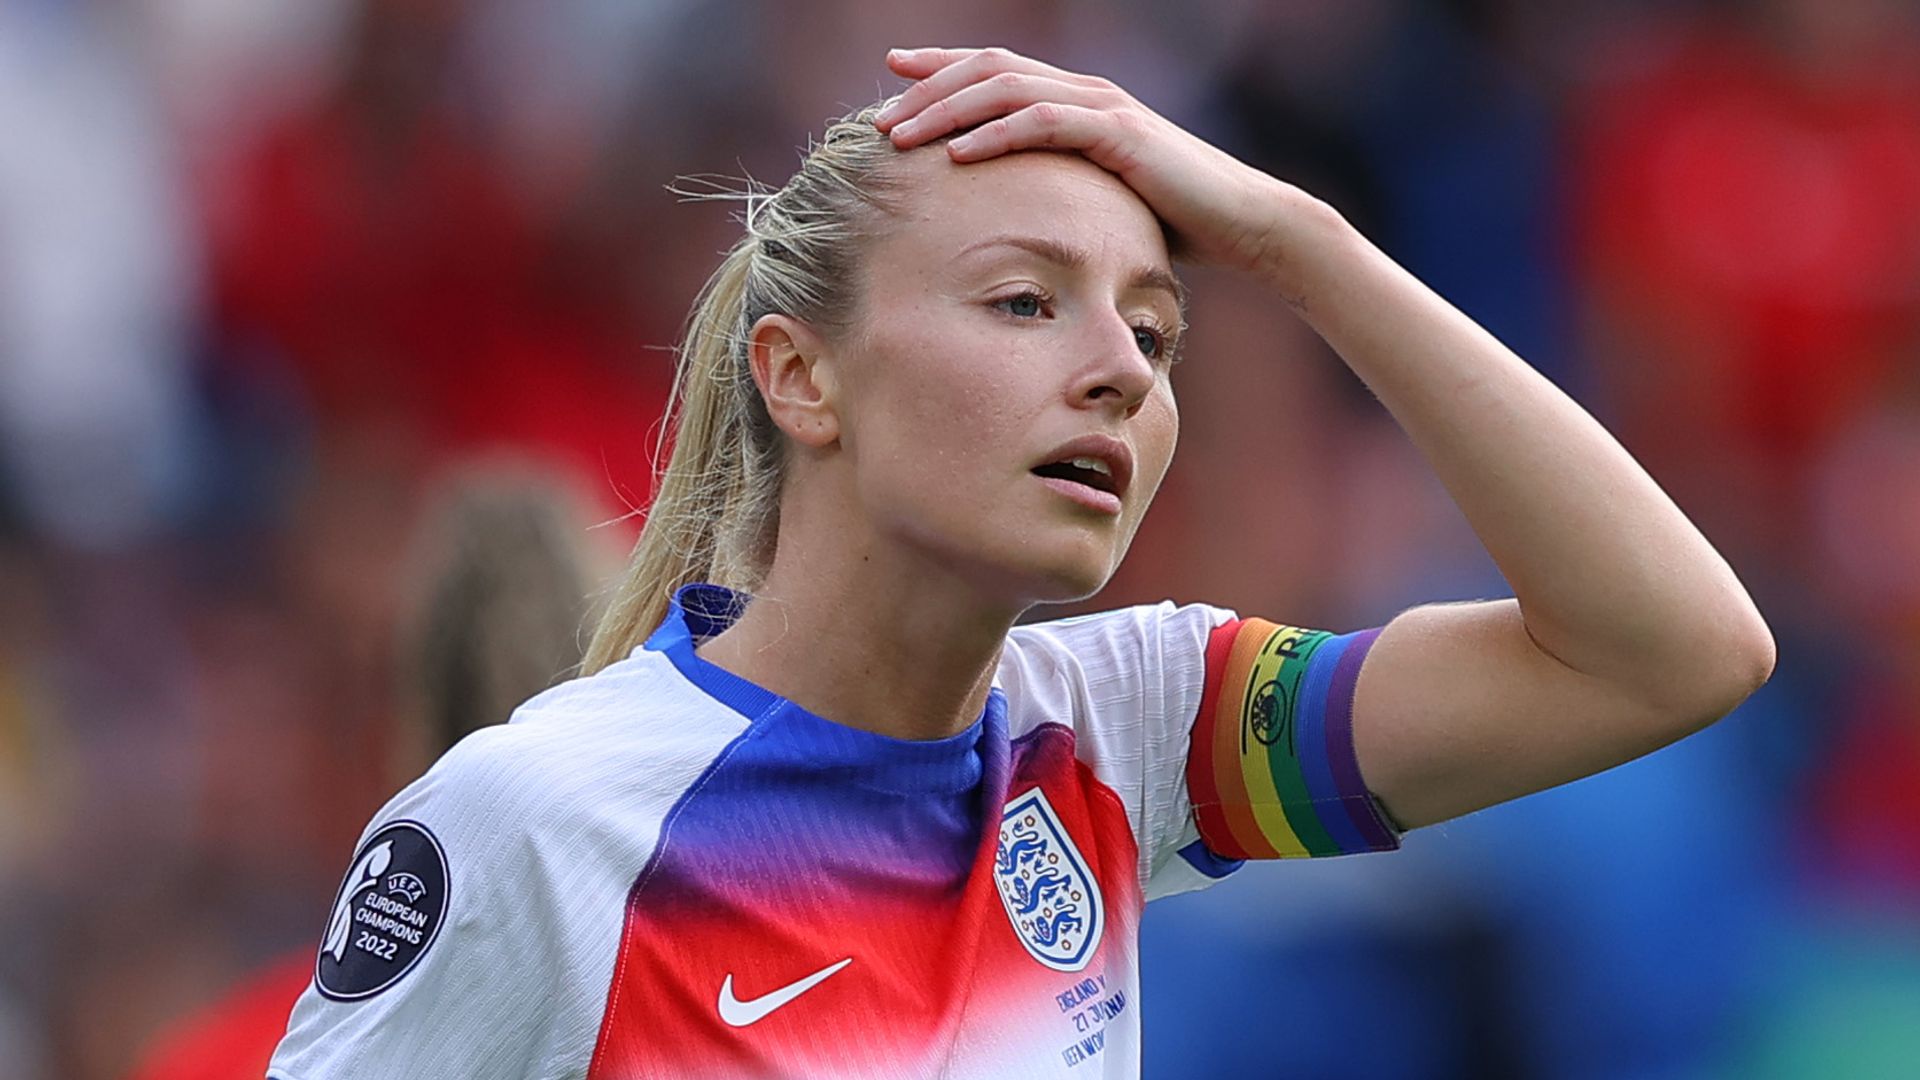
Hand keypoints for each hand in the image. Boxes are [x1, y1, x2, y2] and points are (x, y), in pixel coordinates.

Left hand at [874, 46, 1323, 278]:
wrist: (1246, 225)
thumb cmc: (1176, 223)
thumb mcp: (1101, 205)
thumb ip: (1060, 197)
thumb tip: (1013, 225)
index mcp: (1077, 102)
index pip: (995, 72)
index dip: (939, 70)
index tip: (888, 80)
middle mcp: (1085, 92)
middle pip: (988, 70)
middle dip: (927, 88)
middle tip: (877, 115)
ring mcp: (1103, 107)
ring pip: (1006, 89)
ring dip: (946, 108)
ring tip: (899, 134)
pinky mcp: (1119, 133)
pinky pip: (1044, 122)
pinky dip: (996, 133)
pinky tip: (958, 152)